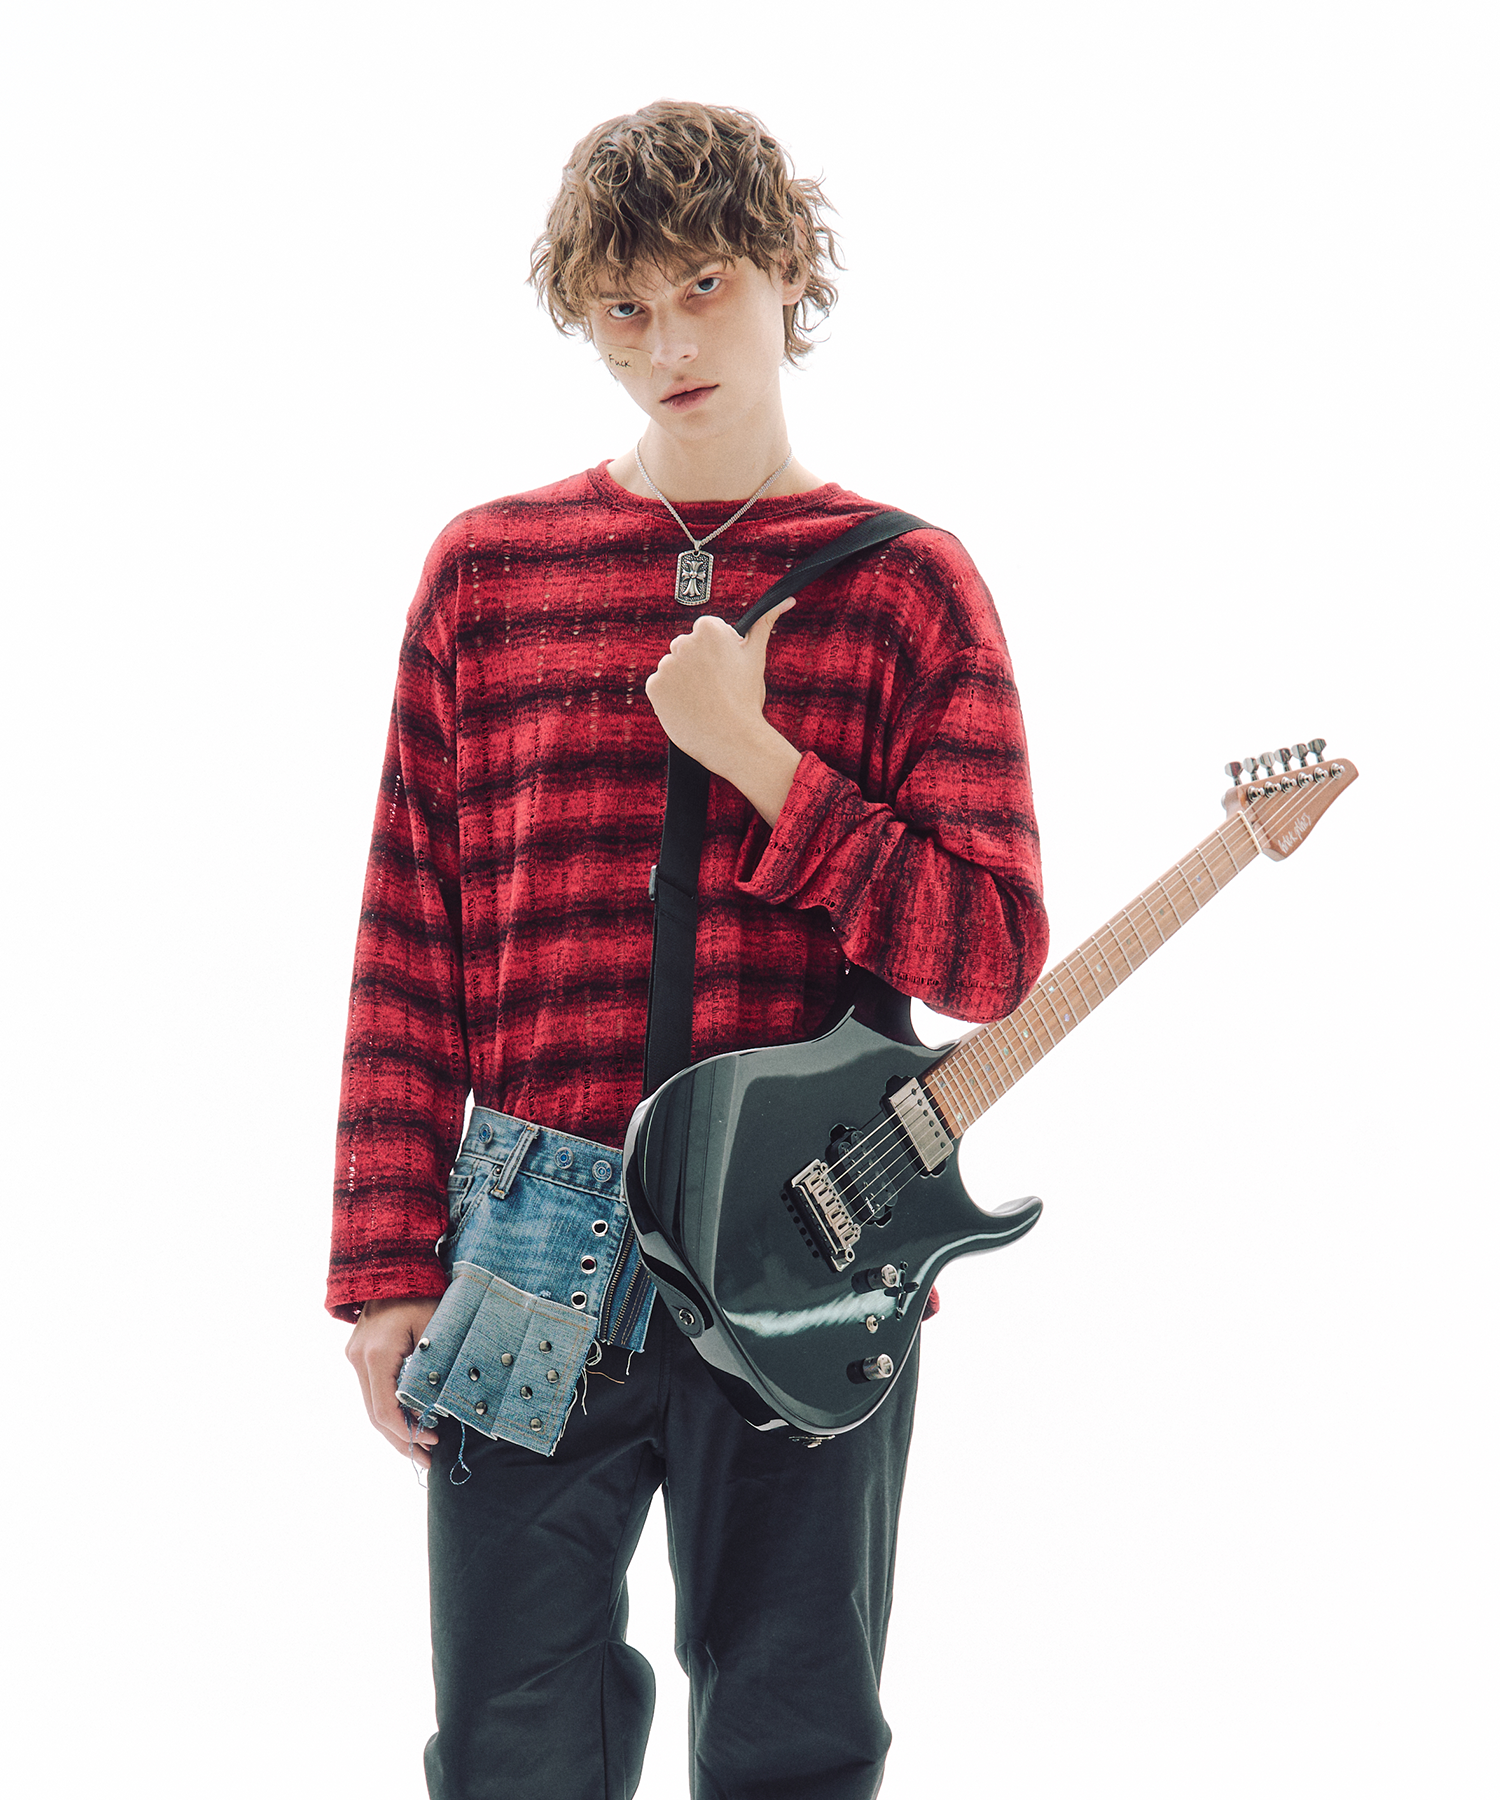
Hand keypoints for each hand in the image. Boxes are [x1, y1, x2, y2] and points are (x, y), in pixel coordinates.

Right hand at [346, 1294, 442, 1469]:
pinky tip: (411, 1420)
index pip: (385, 1409)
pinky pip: (373, 1389)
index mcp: (376, 1353)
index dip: (408, 1432)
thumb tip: (442, 1409)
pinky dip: (391, 1408)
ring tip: (421, 1448)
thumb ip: (434, 1369)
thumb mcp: (436, 1328)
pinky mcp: (359, 1353)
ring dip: (396, 1427)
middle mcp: (358, 1358)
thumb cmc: (423, 1292)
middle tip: (427, 1460)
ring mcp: (355, 1355)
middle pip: (375, 1414)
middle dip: (402, 1440)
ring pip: (372, 1404)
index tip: (434, 1442)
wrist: (395, 1263)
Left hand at [644, 599, 802, 823]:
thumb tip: (786, 599)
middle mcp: (684, 642)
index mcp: (709, 630)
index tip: (724, 669)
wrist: (732, 739)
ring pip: (673, 668)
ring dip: (683, 681)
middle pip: (686, 648)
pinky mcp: (654, 687)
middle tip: (714, 687)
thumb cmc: (746, 699)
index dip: (716, 652)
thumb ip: (764, 623)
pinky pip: (659, 686)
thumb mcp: (756, 656)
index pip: (704, 632)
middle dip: (697, 664)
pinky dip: (669, 696)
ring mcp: (666, 665)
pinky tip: (688, 706)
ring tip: (702, 699)